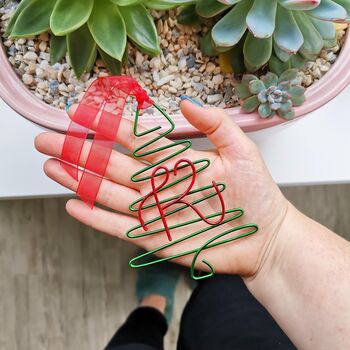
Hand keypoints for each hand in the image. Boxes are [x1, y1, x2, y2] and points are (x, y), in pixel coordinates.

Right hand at [35, 100, 288, 277]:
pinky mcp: (155, 238)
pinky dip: (97, 218)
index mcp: (177, 162)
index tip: (82, 114)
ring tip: (52, 167)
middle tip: (49, 140)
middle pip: (114, 165)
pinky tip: (74, 204)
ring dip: (81, 181)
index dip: (109, 127)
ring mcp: (156, 212)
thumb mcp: (243, 152)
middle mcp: (160, 185)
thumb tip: (185, 102)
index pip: (136, 141)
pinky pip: (120, 227)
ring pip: (110, 194)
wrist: (265, 239)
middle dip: (81, 152)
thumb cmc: (258, 196)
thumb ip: (216, 125)